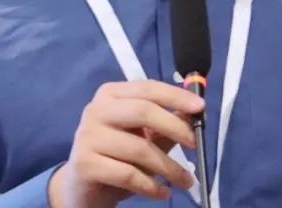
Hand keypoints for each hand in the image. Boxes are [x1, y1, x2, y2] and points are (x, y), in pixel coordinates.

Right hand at [47, 80, 204, 207]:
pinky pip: (128, 174)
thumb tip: (194, 113)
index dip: (175, 96)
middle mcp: (96, 110)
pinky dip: (151, 186)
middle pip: (142, 111)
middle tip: (195, 144)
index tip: (200, 107)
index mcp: (110, 94)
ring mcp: (88, 136)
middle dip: (175, 127)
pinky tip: (163, 193)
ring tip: (185, 180)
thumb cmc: (117, 157)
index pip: (147, 88)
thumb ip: (166, 123)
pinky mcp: (85, 164)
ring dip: (169, 167)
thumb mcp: (144, 137)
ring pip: (139, 148)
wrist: (82, 189)